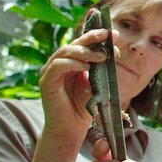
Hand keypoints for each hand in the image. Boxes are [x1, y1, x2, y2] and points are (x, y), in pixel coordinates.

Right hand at [37, 28, 117, 142]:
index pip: (83, 43)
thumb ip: (101, 68)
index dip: (97, 36)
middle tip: (108, 37)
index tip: (114, 34)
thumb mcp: (97, 84)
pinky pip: (58, 66)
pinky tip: (86, 67)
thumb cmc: (84, 107)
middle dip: (93, 38)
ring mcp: (51, 71)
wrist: (71, 128)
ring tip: (102, 56)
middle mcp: (60, 63)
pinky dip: (73, 63)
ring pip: (65, 51)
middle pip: (74, 43)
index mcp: (72, 62)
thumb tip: (114, 52)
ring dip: (85, 51)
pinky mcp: (46, 82)